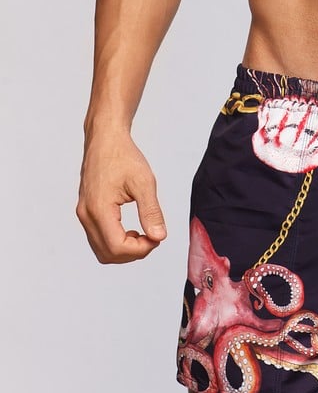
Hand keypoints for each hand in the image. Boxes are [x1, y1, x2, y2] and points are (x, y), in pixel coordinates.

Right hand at [77, 129, 166, 262]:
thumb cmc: (122, 155)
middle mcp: (86, 215)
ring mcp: (84, 214)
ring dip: (123, 249)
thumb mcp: (143, 181)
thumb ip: (151, 211)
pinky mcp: (86, 211)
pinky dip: (115, 241)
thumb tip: (159, 236)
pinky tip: (130, 230)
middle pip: (108, 254)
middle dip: (133, 253)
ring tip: (142, 234)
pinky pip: (98, 238)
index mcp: (99, 209)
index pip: (117, 247)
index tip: (156, 238)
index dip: (140, 249)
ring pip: (101, 249)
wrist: (105, 138)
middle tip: (152, 238)